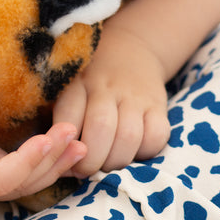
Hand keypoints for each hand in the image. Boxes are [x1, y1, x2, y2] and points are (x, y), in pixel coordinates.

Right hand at [0, 76, 85, 201]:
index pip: (1, 180)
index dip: (28, 163)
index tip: (49, 138)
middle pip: (19, 184)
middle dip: (49, 162)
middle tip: (75, 134)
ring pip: (25, 181)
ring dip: (53, 164)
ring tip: (80, 144)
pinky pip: (22, 170)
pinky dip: (44, 160)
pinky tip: (64, 146)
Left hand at [53, 22, 169, 176]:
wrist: (130, 49)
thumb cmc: (89, 85)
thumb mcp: (68, 93)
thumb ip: (62, 125)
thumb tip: (60, 168)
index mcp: (76, 85)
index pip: (68, 122)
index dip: (66, 150)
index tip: (65, 161)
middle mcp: (105, 87)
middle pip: (100, 129)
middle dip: (92, 162)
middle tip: (88, 171)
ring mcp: (134, 95)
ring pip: (129, 136)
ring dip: (117, 161)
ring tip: (109, 164)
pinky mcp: (158, 104)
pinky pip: (156, 136)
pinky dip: (145, 152)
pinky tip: (134, 151)